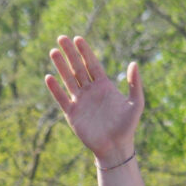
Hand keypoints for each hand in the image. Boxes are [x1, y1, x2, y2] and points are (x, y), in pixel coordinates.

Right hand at [45, 35, 143, 162]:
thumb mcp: (136, 103)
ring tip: (53, 51)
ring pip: (68, 80)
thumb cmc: (127, 126)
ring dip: (61, 66)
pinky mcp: (72, 114)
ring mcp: (80, 102)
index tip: (78, 38)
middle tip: (62, 38)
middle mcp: (90, 91)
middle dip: (70, 53)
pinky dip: (55, 89)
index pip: (92, 64)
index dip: (85, 51)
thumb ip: (134, 83)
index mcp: (104, 86)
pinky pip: (62, 98)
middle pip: (78, 68)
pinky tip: (49, 77)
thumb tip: (134, 63)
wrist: (115, 147)